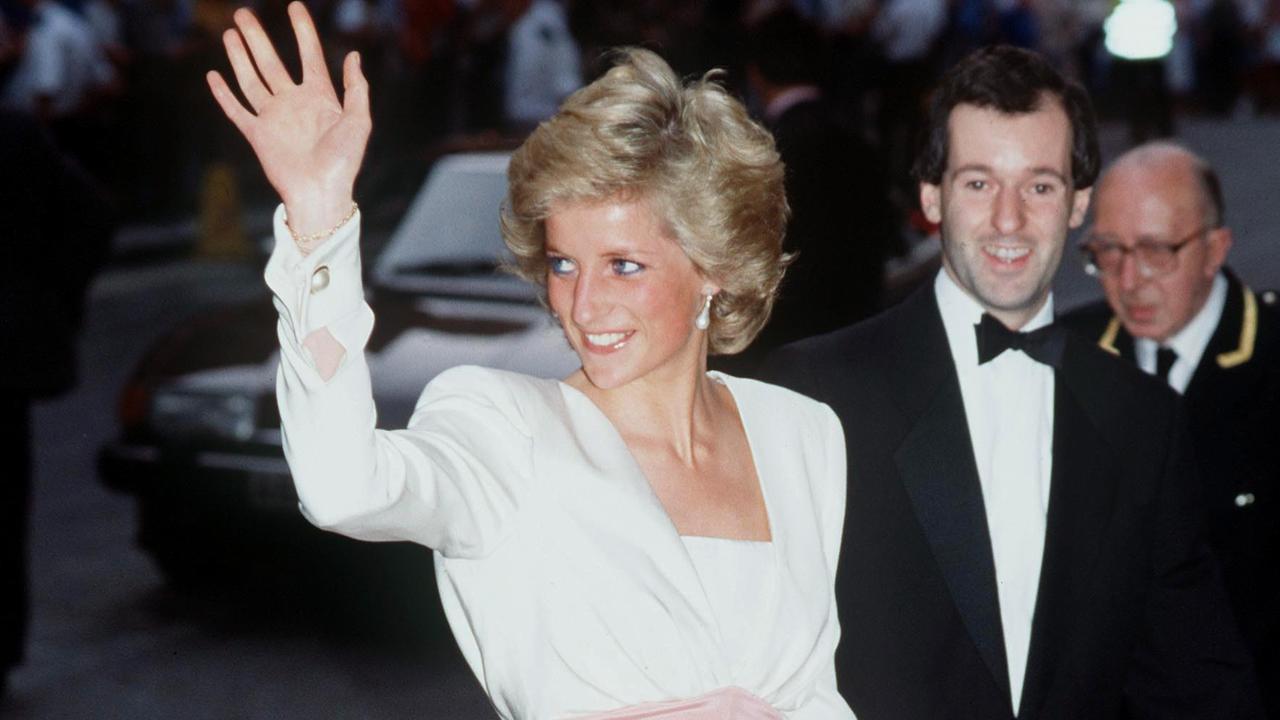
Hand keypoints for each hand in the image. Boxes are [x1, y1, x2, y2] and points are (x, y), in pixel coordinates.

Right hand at [206, 2, 369, 236]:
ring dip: (240, 57)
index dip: (303, 31)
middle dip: (257, 38)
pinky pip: (236, 110)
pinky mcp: (257, 134)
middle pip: (271, 62)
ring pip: (251, 80)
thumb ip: (356, 88)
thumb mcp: (359, 121)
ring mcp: (274, 118)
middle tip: (242, 14)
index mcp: (320, 97)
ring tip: (229, 34)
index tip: (294, 7)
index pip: (309, 56)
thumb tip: (353, 55)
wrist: (321, 192)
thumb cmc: (344, 161)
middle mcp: (294, 103)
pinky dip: (224, 94)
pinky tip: (214, 76)